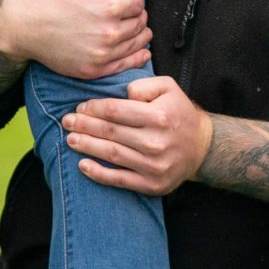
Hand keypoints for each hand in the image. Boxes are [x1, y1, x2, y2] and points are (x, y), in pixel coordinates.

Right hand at [0, 0, 152, 81]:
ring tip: (135, 30)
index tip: (121, 0)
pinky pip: (127, 65)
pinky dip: (138, 58)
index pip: (139, 4)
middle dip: (137, 17)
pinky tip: (142, 52)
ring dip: (140, 36)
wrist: (28, 24)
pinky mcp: (95, 70)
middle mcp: (109, 33)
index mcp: (110, 7)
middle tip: (128, 14)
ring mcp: (102, 54)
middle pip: (140, 25)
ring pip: (137, 44)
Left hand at [64, 76, 210, 196]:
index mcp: (159, 116)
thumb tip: (122, 93)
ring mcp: (154, 166)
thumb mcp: (168, 87)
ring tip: (70, 139)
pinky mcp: (152, 184)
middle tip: (66, 121)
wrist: (202, 147)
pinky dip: (99, 174)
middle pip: (111, 132)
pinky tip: (83, 165)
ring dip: (87, 147)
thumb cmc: (179, 112)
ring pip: (112, 155)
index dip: (94, 109)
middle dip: (84, 126)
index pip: (116, 111)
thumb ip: (144, 84)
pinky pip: (120, 180)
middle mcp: (156, 142)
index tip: (80, 107)